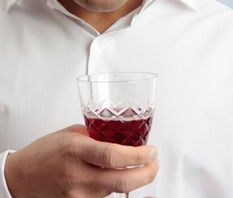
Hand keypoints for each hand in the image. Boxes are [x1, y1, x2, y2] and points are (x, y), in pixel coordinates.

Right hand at [4, 125, 158, 197]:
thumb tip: (121, 137)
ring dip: (134, 179)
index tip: (150, 150)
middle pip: (122, 181)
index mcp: (75, 150)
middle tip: (155, 163)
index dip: (138, 155)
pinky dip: (117, 187)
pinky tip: (123, 178)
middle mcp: (77, 175)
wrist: (22, 177)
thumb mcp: (71, 133)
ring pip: (116, 190)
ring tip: (140, 166)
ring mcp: (78, 195)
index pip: (114, 156)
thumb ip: (96, 136)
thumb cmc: (45, 152)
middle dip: (147, 173)